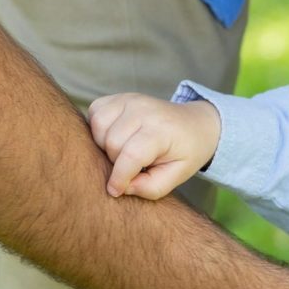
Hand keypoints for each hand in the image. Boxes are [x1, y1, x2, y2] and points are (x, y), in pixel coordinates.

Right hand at [86, 92, 221, 199]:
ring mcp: (129, 99)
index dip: (119, 177)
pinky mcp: (117, 97)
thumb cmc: (184, 153)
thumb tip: (121, 187)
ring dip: (104, 146)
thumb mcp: (176, 176)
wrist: (193, 124)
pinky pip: (94, 113)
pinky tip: (114, 137)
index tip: (115, 191)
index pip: (132, 154)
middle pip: (111, 143)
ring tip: (122, 153)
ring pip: (98, 127)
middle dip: (115, 162)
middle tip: (132, 166)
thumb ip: (150, 188)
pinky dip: (98, 129)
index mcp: (162, 129)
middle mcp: (144, 109)